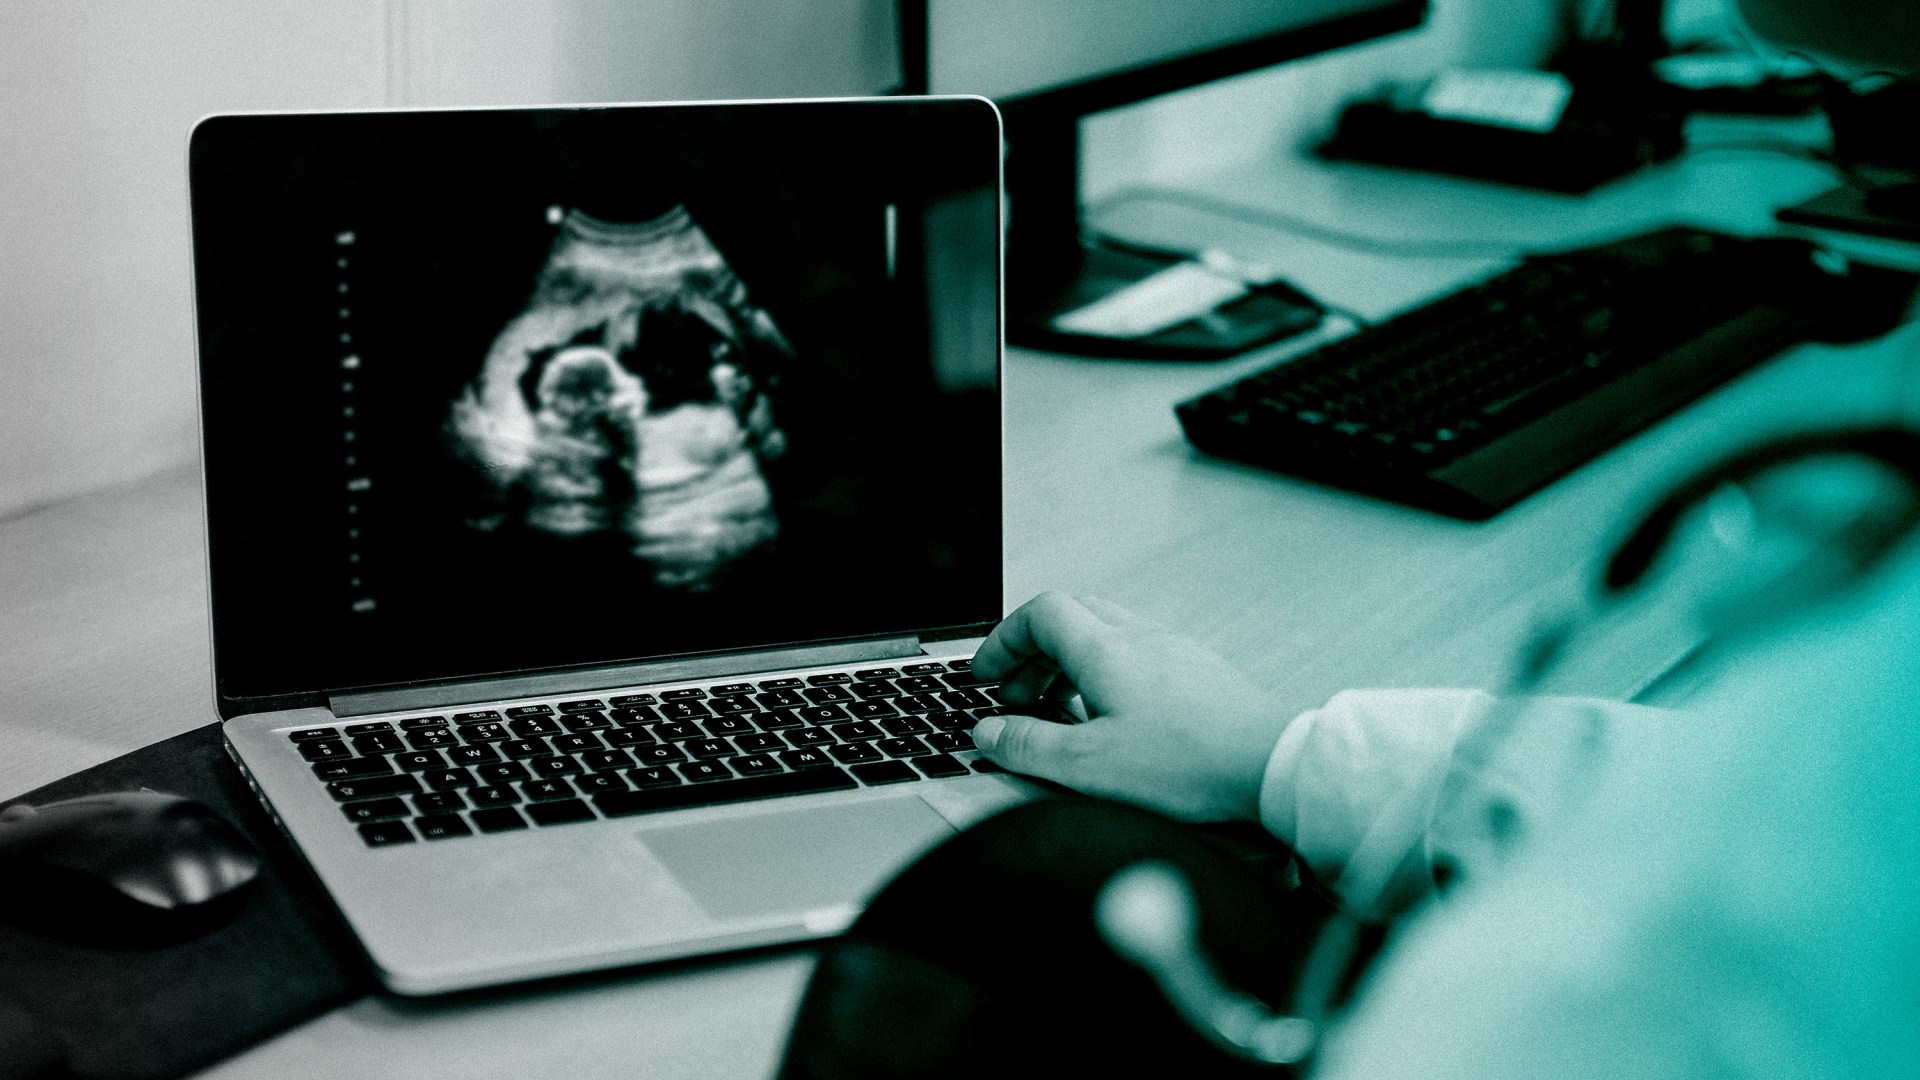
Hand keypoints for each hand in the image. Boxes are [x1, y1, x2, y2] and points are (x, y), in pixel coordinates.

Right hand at [969, 592, 1291, 821]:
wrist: (1271, 765)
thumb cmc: (1189, 765)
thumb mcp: (1090, 765)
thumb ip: (1029, 745)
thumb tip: (988, 732)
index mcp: (1106, 651)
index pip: (1041, 613)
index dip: (1004, 640)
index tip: (986, 674)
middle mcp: (1141, 639)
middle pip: (1072, 616)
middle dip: (1033, 651)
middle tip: (1015, 692)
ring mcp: (1174, 653)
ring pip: (1106, 635)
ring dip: (1069, 664)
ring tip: (1058, 709)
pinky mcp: (1199, 674)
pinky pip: (1139, 657)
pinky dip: (1107, 676)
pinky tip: (1112, 720)